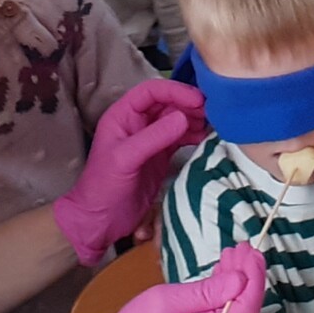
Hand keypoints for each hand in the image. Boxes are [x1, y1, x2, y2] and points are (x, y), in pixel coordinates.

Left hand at [53, 80, 205, 263]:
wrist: (101, 221)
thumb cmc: (104, 187)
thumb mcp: (126, 159)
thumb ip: (154, 137)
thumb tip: (184, 117)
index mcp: (123, 116)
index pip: (151, 92)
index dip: (175, 91)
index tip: (198, 99)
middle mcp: (138, 123)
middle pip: (167, 103)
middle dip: (189, 104)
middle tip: (211, 112)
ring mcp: (151, 140)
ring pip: (176, 120)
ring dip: (194, 119)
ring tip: (213, 124)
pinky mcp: (161, 157)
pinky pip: (181, 139)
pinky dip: (194, 136)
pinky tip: (207, 138)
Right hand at [71, 245, 265, 312]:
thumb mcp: (165, 301)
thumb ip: (206, 292)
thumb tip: (240, 280)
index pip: (244, 310)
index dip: (252, 279)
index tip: (252, 253)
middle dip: (247, 279)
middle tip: (243, 249)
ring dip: (237, 288)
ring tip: (233, 258)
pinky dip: (227, 301)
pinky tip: (224, 279)